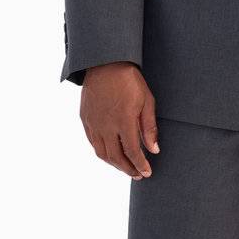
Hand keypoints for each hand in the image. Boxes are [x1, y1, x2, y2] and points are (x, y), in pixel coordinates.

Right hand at [80, 62, 159, 178]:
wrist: (105, 64)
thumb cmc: (130, 81)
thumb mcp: (147, 101)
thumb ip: (149, 128)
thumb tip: (153, 150)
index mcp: (123, 121)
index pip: (132, 152)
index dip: (140, 165)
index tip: (147, 173)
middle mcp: (106, 125)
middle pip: (115, 157)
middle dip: (128, 169)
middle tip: (137, 175)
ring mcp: (93, 123)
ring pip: (102, 153)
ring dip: (114, 164)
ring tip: (126, 167)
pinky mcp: (85, 119)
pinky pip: (93, 142)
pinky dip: (102, 152)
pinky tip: (111, 154)